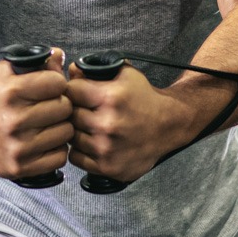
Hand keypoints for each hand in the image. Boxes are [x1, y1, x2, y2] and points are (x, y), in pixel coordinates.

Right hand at [0, 50, 72, 182]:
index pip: (58, 83)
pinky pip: (60, 157)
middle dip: (61, 104)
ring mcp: (17, 147)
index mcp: (9, 92)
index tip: (50, 87)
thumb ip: (36, 61)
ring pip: (66, 133)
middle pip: (65, 108)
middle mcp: (12, 120)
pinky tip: (44, 141)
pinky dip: (56, 149)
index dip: (57, 82)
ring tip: (47, 123)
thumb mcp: (6, 71)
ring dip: (61, 127)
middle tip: (49, 106)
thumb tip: (59, 55)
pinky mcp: (20, 167)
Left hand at [66, 63, 189, 186]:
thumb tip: (71, 70)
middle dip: (74, 110)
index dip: (72, 90)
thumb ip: (95, 69)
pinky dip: (80, 150)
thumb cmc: (144, 98)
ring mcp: (106, 148)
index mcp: (111, 98)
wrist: (169, 126)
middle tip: (84, 110)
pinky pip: (75, 158)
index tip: (78, 93)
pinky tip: (92, 142)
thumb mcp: (125, 75)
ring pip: (70, 137)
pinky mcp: (107, 167)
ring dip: (77, 131)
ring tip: (90, 126)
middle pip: (69, 115)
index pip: (70, 91)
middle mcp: (108, 124)